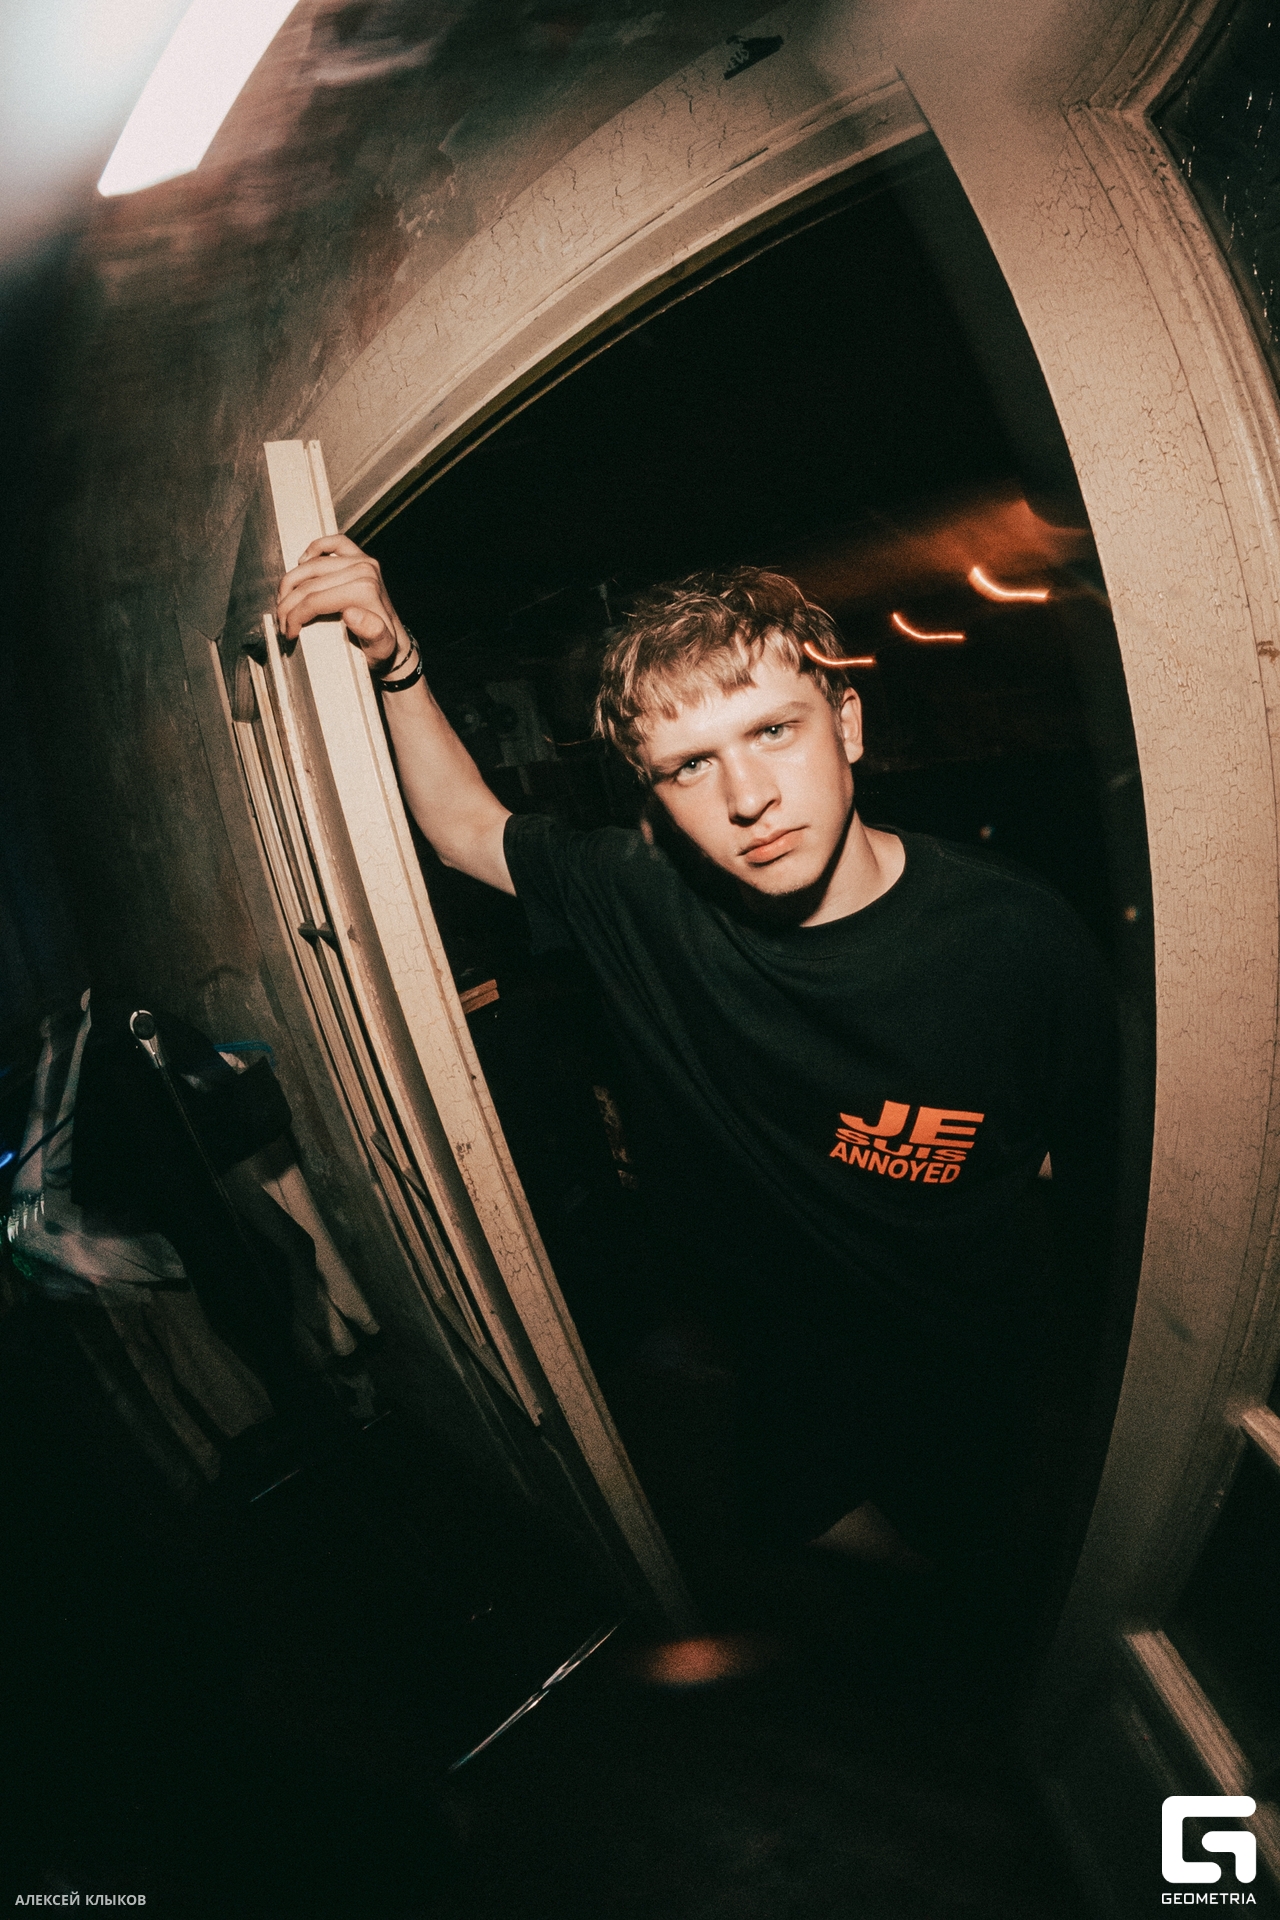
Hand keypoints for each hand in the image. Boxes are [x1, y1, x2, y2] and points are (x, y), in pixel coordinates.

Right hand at [275, 533, 407, 672]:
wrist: (394, 643)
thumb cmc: (382, 648)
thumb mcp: (379, 648)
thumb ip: (371, 632)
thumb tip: (352, 613)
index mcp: (365, 590)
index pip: (315, 600)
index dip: (295, 617)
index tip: (289, 633)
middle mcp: (364, 570)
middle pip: (310, 584)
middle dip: (288, 605)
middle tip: (282, 623)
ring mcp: (362, 561)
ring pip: (312, 565)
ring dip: (291, 582)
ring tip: (284, 602)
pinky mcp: (359, 557)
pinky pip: (335, 543)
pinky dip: (316, 548)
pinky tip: (303, 561)